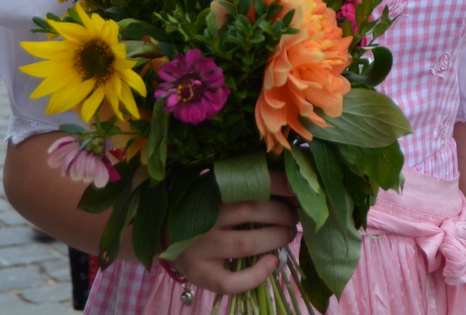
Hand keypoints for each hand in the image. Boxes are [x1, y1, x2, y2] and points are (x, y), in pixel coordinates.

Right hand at [165, 180, 296, 295]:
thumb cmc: (205, 212)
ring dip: (275, 238)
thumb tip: (293, 189)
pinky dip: (255, 275)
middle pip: (252, 211)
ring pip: (245, 244)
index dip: (282, 186)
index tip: (300, 191)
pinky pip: (230, 281)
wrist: (166, 237)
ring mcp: (199, 248)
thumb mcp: (219, 192)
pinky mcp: (199, 274)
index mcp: (211, 190)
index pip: (252, 182)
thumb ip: (248, 187)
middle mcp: (203, 218)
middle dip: (282, 213)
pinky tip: (271, 263)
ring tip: (287, 234)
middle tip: (294, 217)